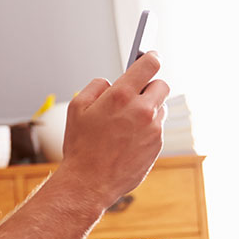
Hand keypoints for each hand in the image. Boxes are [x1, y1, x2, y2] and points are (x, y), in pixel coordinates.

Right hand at [57, 51, 168, 208]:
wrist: (89, 182)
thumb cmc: (80, 145)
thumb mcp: (76, 107)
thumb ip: (96, 86)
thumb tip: (111, 82)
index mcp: (121, 96)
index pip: (149, 65)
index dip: (151, 57)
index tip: (150, 56)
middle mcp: (142, 110)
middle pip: (162, 85)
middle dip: (150, 86)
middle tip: (135, 94)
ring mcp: (153, 129)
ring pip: (160, 108)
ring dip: (148, 109)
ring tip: (126, 122)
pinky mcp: (157, 146)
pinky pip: (157, 128)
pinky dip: (146, 129)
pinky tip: (128, 139)